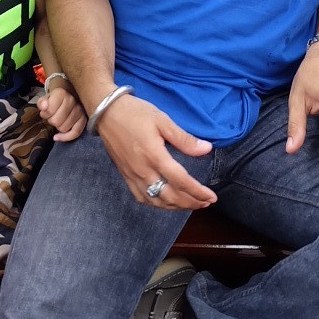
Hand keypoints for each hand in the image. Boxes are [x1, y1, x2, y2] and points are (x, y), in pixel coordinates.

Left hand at [38, 79, 86, 141]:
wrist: (65, 99)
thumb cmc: (53, 101)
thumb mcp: (44, 100)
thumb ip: (41, 103)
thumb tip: (44, 107)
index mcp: (61, 94)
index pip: (49, 110)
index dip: (44, 114)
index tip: (45, 113)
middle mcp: (72, 100)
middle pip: (56, 121)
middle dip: (51, 121)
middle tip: (52, 117)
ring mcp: (79, 110)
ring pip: (64, 128)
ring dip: (58, 127)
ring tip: (58, 120)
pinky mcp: (83, 119)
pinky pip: (75, 133)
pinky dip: (66, 137)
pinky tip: (58, 137)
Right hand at [97, 93, 214, 209]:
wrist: (106, 111)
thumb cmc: (135, 113)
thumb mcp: (162, 120)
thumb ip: (184, 138)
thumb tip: (206, 149)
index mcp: (155, 156)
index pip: (181, 181)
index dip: (198, 192)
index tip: (212, 197)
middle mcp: (143, 170)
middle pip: (170, 197)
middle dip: (191, 203)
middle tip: (206, 203)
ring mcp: (132, 175)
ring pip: (156, 201)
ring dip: (176, 207)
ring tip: (190, 204)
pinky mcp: (125, 176)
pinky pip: (142, 198)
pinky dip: (157, 204)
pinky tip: (165, 202)